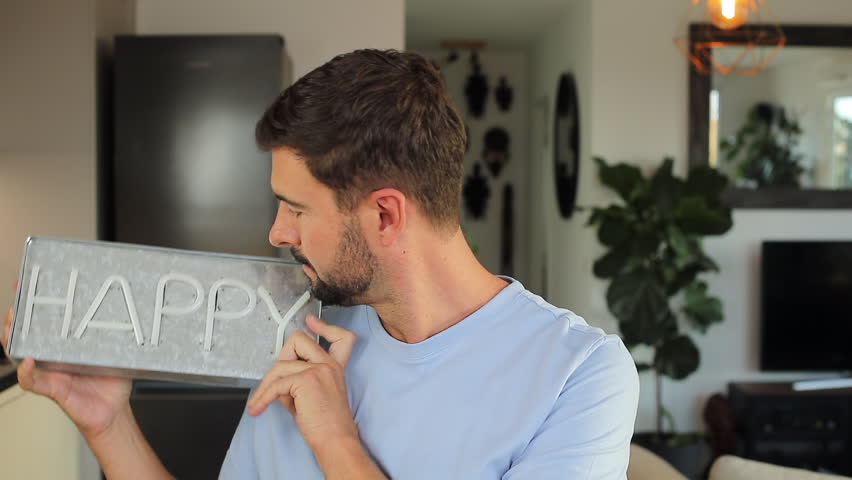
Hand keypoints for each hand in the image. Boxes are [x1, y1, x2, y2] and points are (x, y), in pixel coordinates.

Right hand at [3, 305, 132, 439]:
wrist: (114, 412)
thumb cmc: (113, 384)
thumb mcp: (115, 353)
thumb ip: (115, 337)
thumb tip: (124, 315)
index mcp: (68, 349)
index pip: (46, 327)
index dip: (34, 311)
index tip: (28, 290)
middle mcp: (55, 360)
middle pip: (27, 339)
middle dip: (16, 323)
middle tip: (15, 307)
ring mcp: (52, 374)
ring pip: (21, 357)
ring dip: (12, 343)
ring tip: (9, 330)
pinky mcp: (54, 390)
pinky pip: (33, 382)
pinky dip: (26, 373)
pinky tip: (27, 361)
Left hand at [247, 314, 357, 451]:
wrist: (335, 441)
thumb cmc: (326, 425)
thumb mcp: (314, 395)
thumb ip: (300, 378)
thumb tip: (278, 377)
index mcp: (335, 366)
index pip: (339, 337)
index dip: (324, 326)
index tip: (310, 321)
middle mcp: (329, 364)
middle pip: (298, 339)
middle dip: (280, 358)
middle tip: (275, 382)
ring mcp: (319, 369)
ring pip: (280, 365)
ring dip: (265, 386)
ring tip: (260, 403)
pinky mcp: (306, 380)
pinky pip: (275, 384)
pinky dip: (262, 397)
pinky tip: (258, 409)